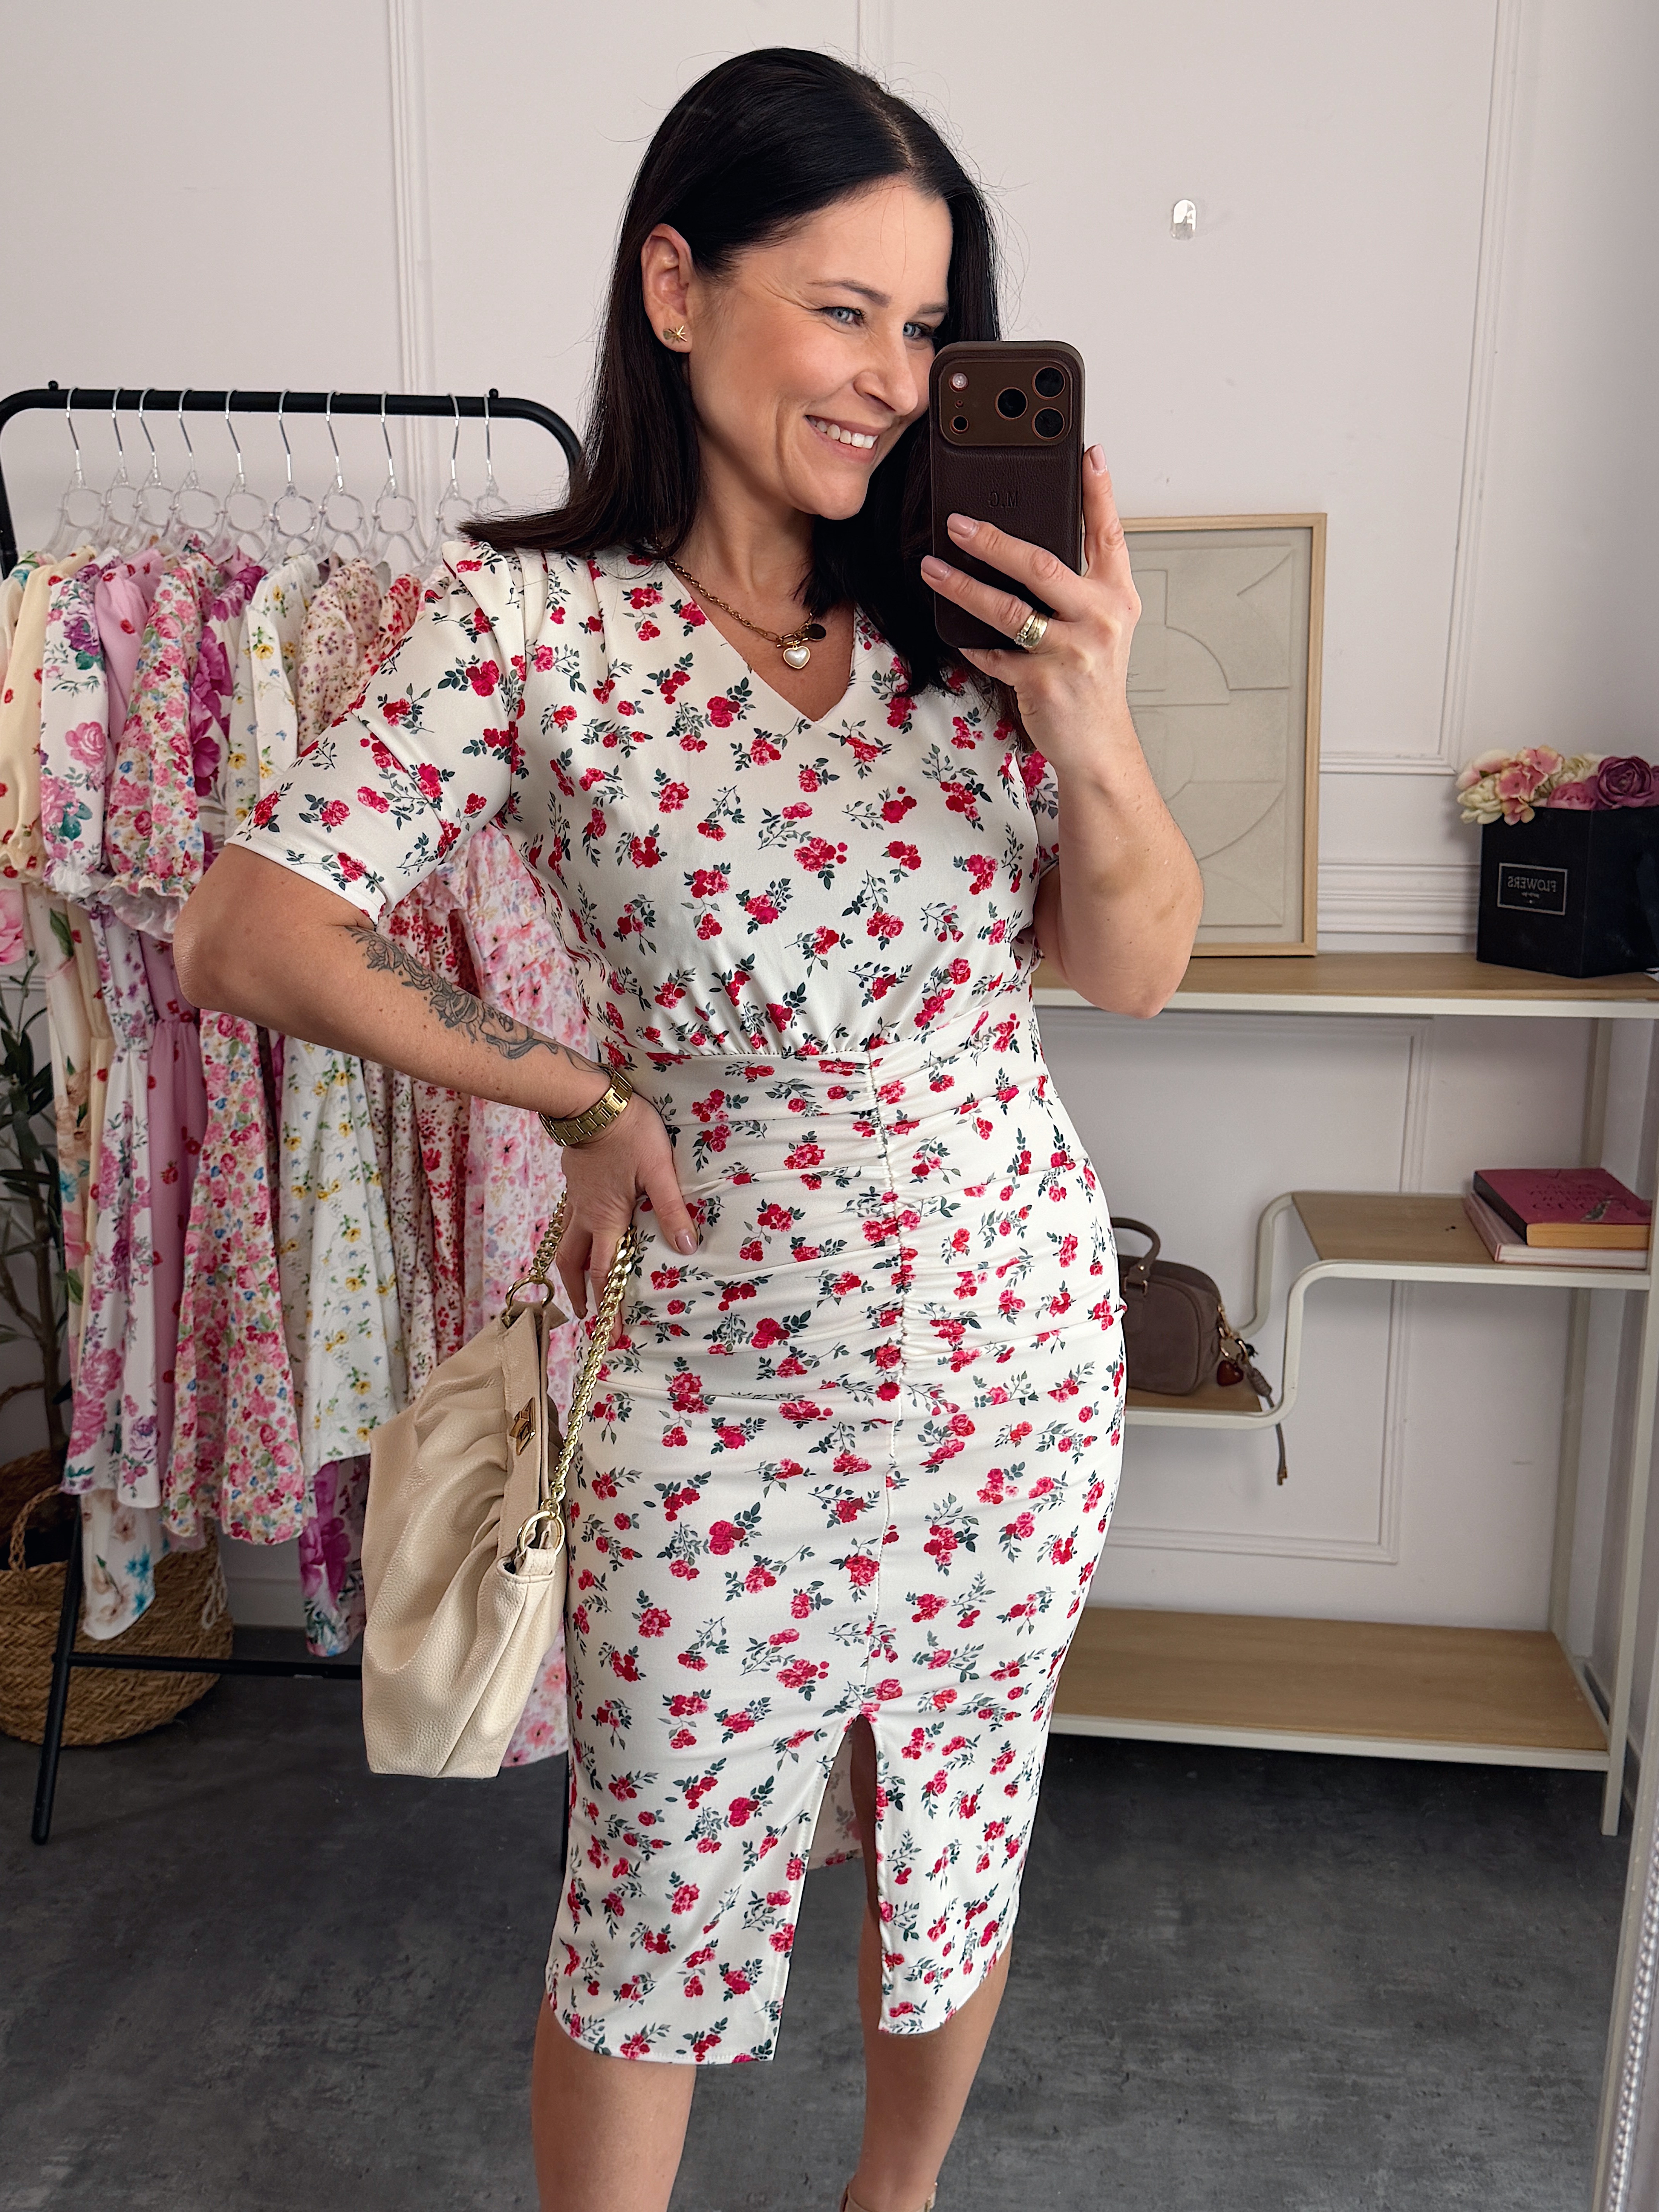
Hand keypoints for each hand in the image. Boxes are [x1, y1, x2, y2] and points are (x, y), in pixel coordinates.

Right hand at [551, 1093, 698, 1317]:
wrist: (591, 1101)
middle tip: (585, 1315)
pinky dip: (571, 1238)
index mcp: (606, 1218)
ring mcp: (576, 1198)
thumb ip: (671, 1208)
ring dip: (569, 1269)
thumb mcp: (659, 1169)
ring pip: (565, 1242)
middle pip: (574, 1264)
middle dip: (579, 1293)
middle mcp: (586, 1214)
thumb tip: (686, 1246)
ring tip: (575, 1284)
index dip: (608, 1303)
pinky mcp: (574, 1181)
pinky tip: (582, 1234)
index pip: (604, 1271)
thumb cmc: (630, 1132)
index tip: (610, 1331)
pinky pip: (568, 1219)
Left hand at [919, 444, 1141, 774]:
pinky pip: (994, 654)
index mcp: (1117, 596)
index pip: (1108, 533)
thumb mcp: (1104, 627)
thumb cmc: (1095, 681)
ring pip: (1007, 609)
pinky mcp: (1043, 682)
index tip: (1088, 453)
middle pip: (1041, 564)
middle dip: (993, 540)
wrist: (1100, 745)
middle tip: (958, 523)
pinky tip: (956, 632)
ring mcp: (1071, 651)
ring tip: (932, 569)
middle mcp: (1099, 618)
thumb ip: (1081, 585)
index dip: (1099, 491)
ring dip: (962, 586)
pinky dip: (972, 643)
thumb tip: (1033, 543)